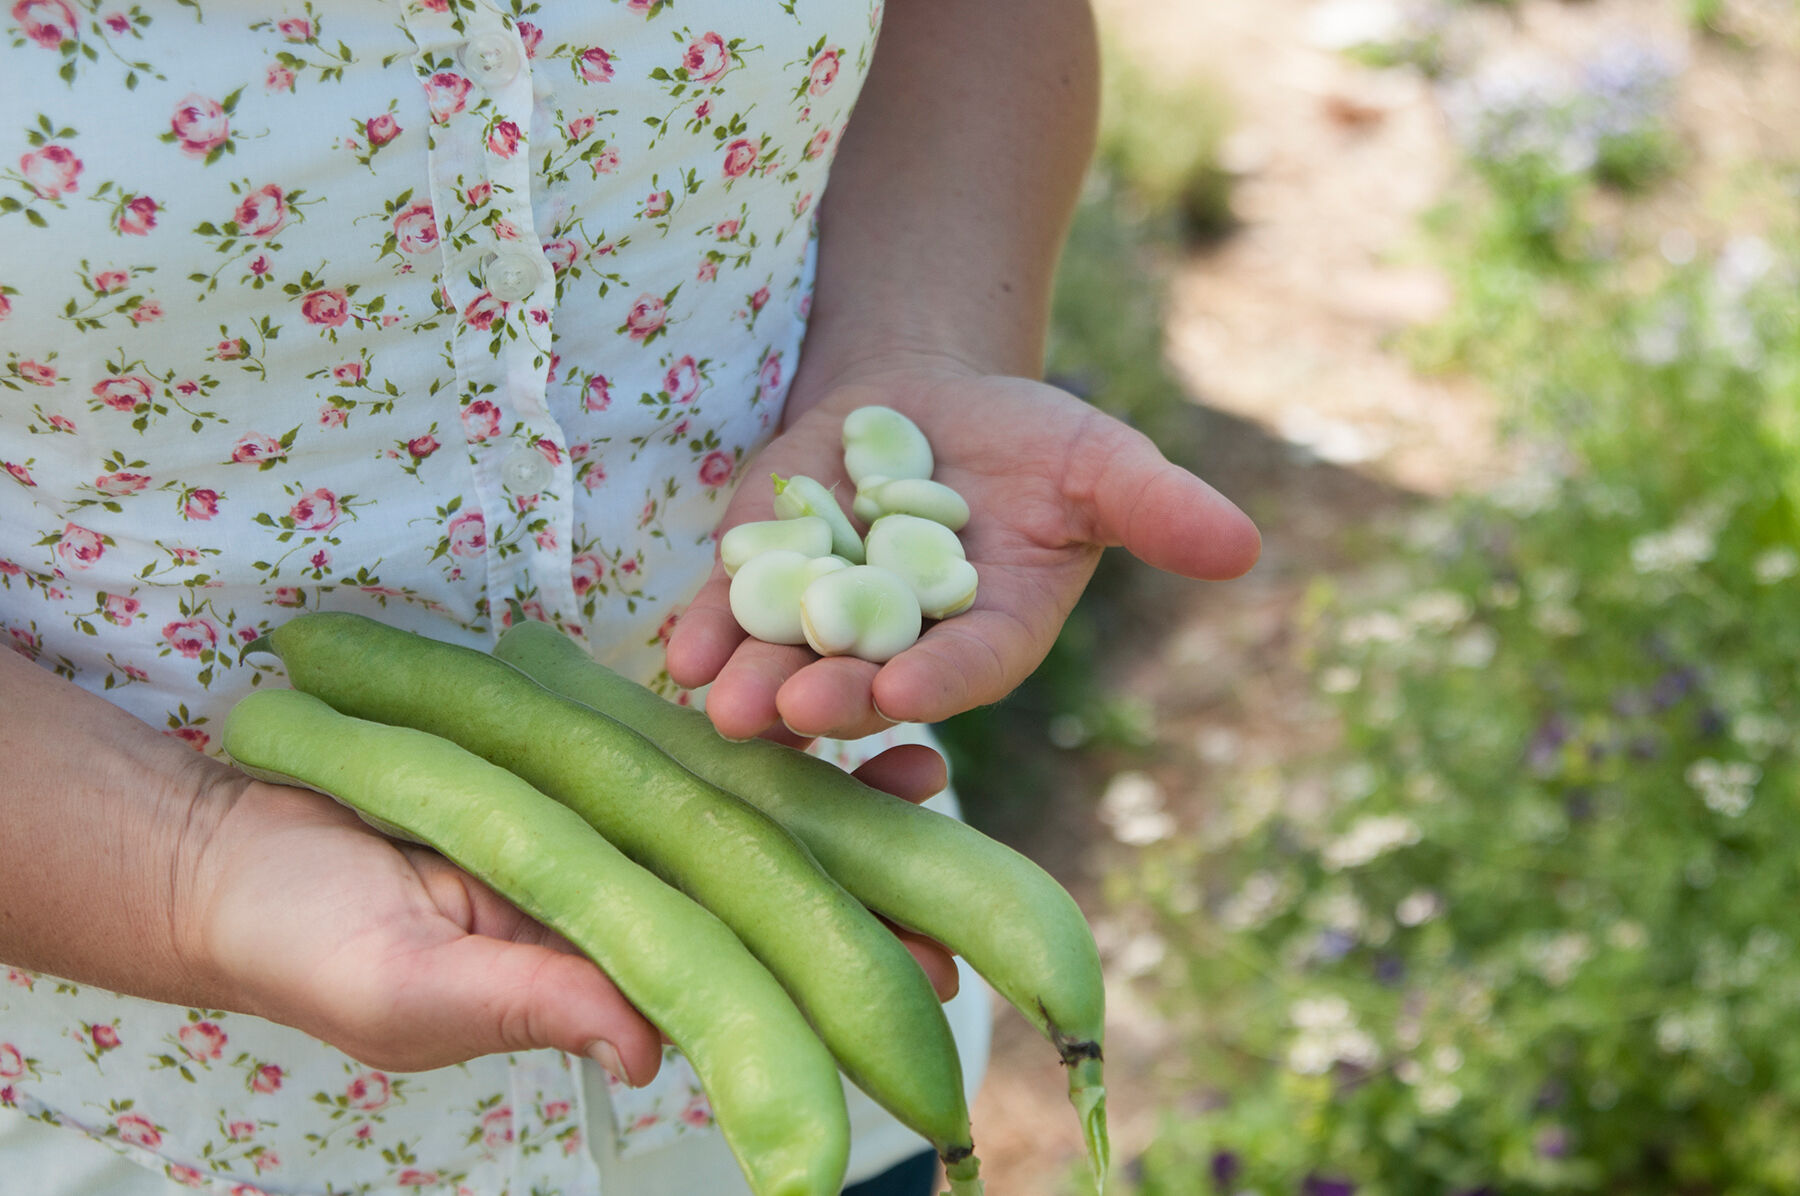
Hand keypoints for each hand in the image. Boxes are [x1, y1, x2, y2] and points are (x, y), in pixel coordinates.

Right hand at [191, 746, 960, 1080]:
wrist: (233, 848)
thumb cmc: (306, 944)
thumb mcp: (409, 994)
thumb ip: (529, 1007)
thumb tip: (645, 1046)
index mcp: (601, 977)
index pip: (748, 984)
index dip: (836, 981)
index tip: (932, 973)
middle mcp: (621, 905)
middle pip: (767, 901)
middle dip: (869, 891)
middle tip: (966, 876)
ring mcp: (603, 832)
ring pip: (737, 819)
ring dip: (827, 802)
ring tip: (922, 773)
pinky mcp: (570, 762)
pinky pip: (670, 747)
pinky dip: (739, 738)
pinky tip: (805, 719)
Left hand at [667, 361, 1260, 739]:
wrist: (927, 402)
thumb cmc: (1031, 444)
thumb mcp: (1100, 461)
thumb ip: (1157, 510)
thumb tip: (1245, 547)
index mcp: (991, 636)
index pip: (967, 666)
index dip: (938, 680)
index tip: (904, 692)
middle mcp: (905, 650)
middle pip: (866, 684)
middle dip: (830, 698)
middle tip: (794, 713)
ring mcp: (826, 625)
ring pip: (789, 664)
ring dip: (756, 684)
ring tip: (726, 702)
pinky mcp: (763, 588)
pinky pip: (734, 619)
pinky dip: (709, 633)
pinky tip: (682, 650)